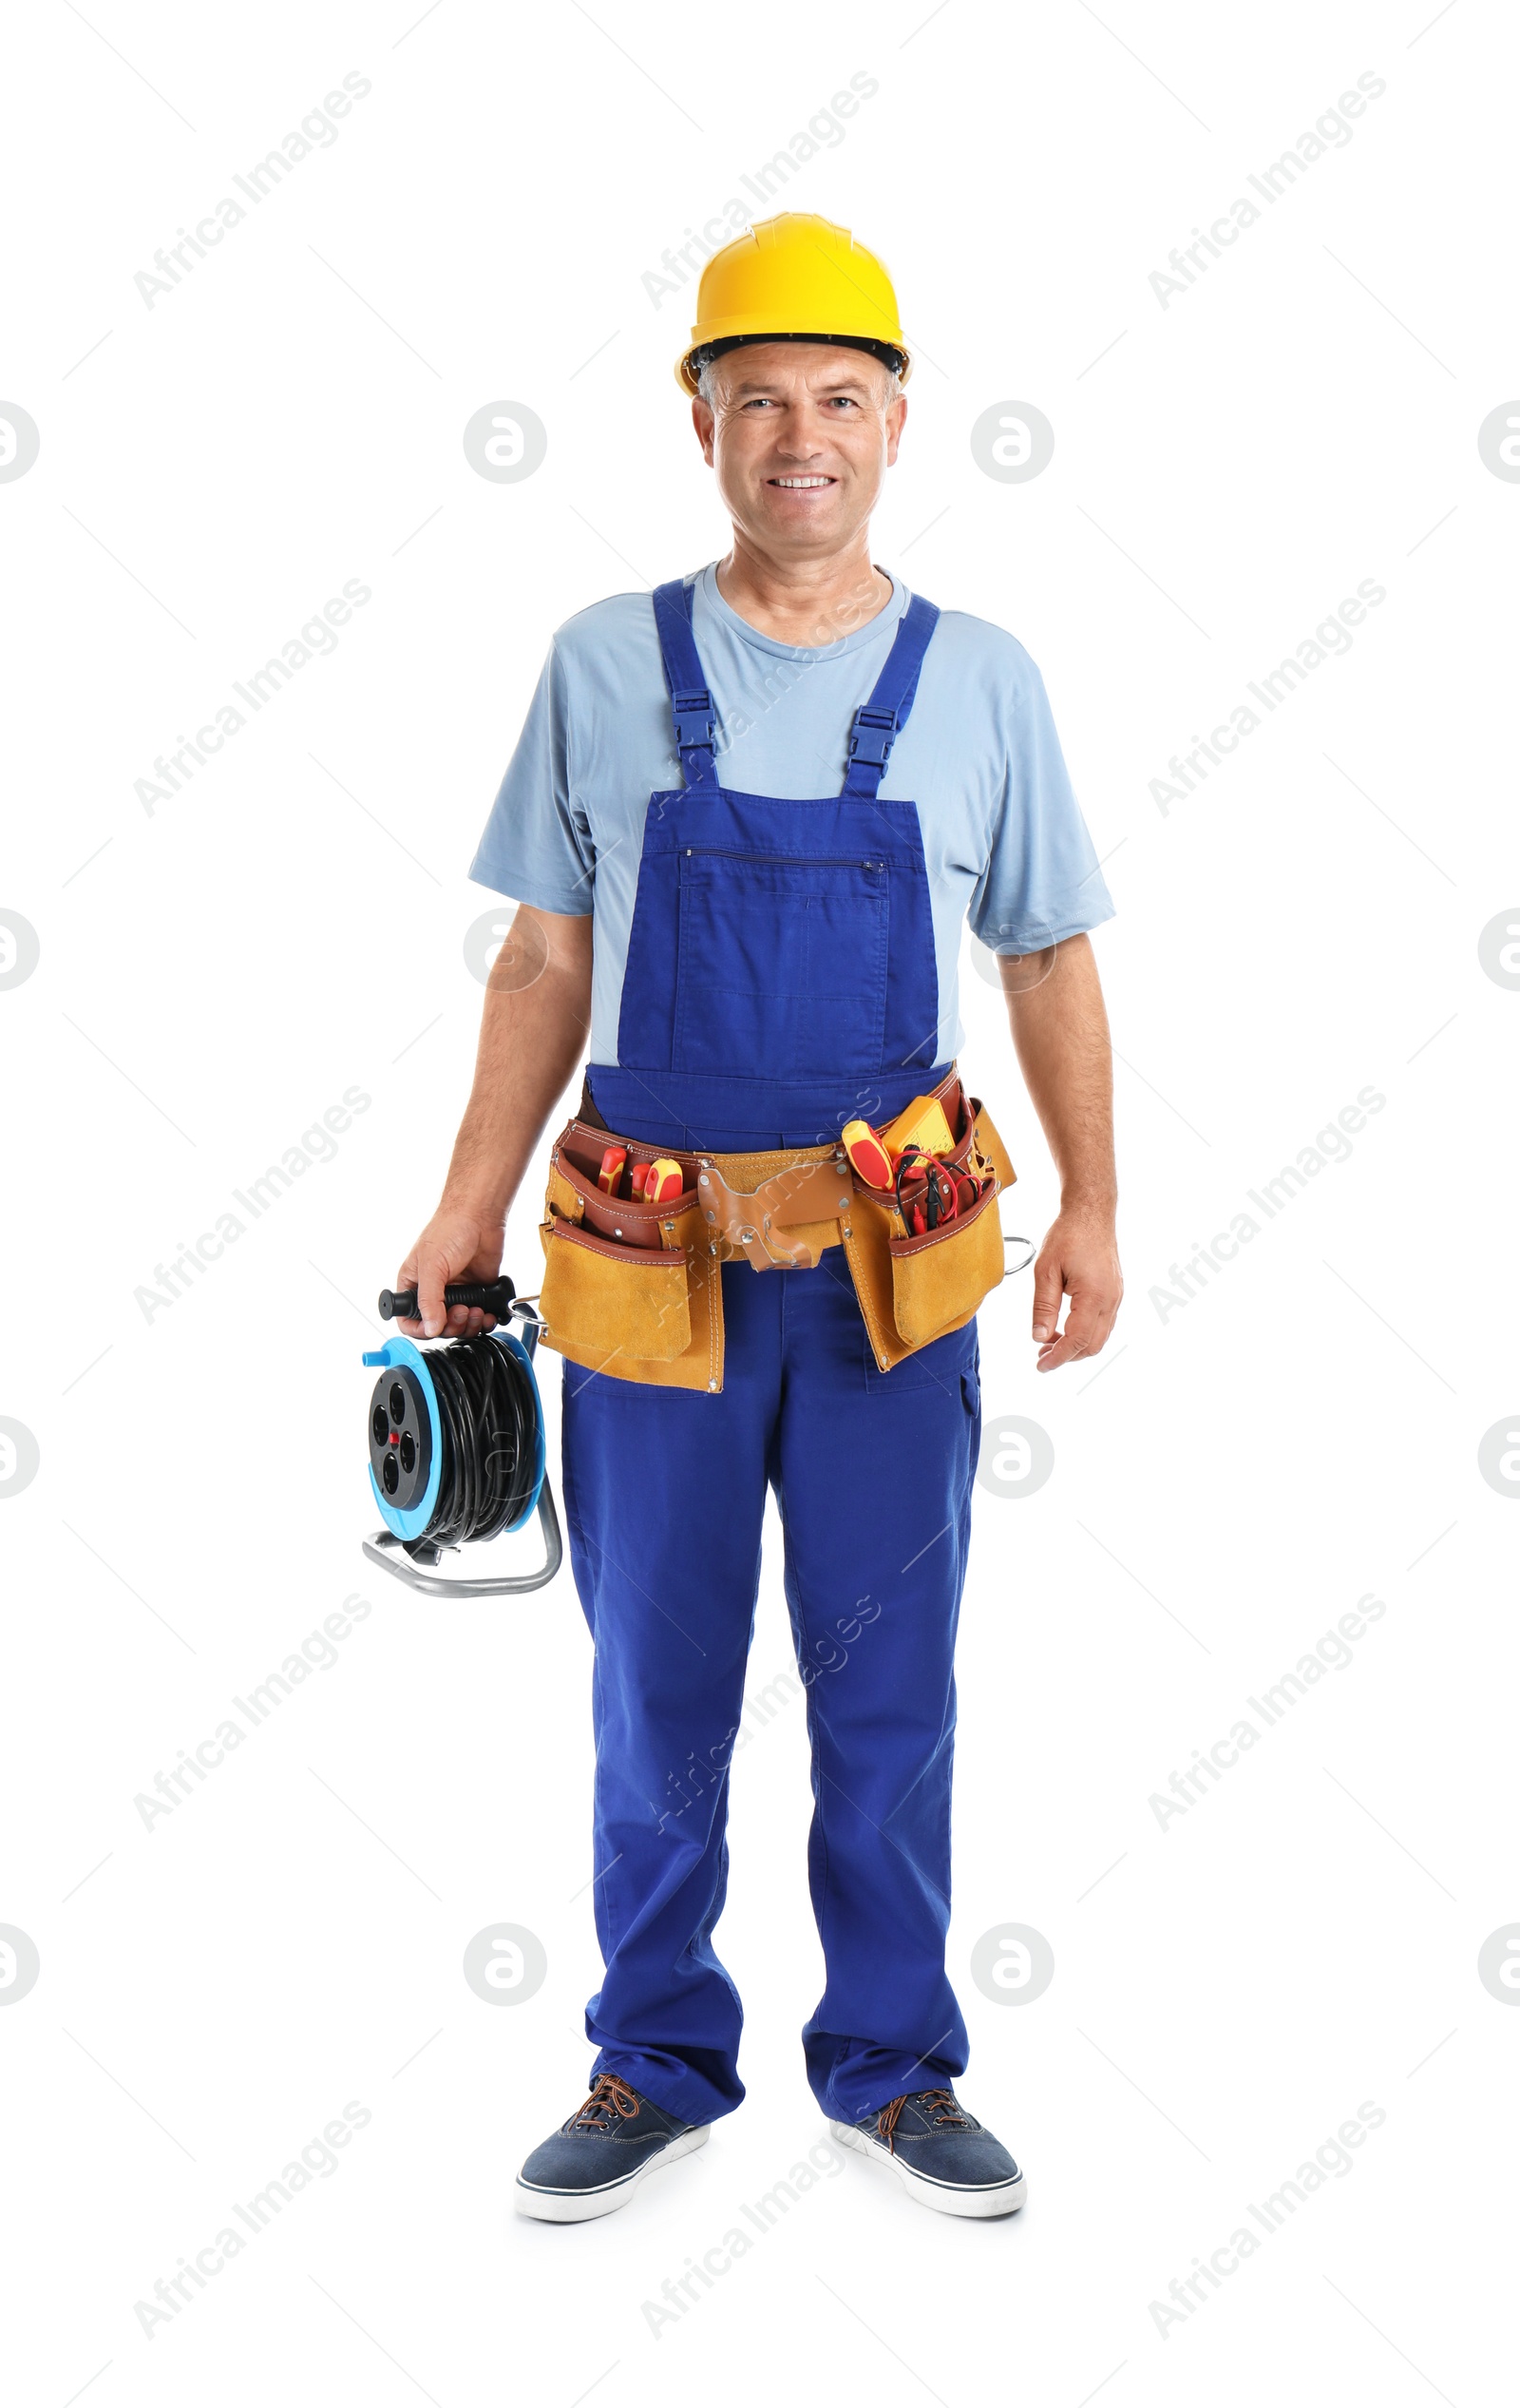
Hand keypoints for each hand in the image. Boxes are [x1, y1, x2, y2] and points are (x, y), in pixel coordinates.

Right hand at [394, 1202, 503, 1339]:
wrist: (479, 1216)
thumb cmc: (448, 1229)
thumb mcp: (432, 1266)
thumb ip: (430, 1300)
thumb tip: (430, 1327)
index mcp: (414, 1284)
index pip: (409, 1320)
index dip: (421, 1330)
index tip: (435, 1328)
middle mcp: (434, 1291)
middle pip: (438, 1326)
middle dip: (451, 1325)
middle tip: (461, 1312)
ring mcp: (457, 1293)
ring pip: (460, 1325)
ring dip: (469, 1325)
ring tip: (476, 1310)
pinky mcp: (478, 1292)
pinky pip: (481, 1317)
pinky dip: (486, 1320)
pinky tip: (488, 1313)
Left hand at [1030, 1205, 1121, 1372]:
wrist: (1091, 1214)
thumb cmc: (1069, 1236)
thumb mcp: (1045, 1271)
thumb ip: (1043, 1307)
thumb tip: (1039, 1337)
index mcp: (1094, 1296)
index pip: (1077, 1340)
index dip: (1058, 1357)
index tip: (1041, 1366)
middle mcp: (1110, 1300)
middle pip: (1092, 1345)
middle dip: (1067, 1356)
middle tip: (1041, 1356)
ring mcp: (1116, 1297)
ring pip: (1099, 1337)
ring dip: (1075, 1345)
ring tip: (1048, 1343)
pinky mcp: (1114, 1293)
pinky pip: (1102, 1323)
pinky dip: (1084, 1333)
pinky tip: (1064, 1328)